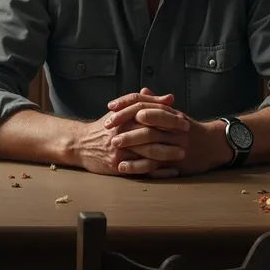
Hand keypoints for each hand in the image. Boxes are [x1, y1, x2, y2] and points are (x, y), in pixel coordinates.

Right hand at [73, 89, 188, 177]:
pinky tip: (170, 171)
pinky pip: (141, 168)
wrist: (81, 144)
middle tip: (187, 136)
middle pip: (150, 131)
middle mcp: (122, 131)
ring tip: (182, 154)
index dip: (168, 116)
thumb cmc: (107, 127)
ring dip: (166, 153)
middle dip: (171, 134)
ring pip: (147, 151)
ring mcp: (120, 149)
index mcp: (125, 115)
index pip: (149, 112)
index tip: (183, 119)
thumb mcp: (123, 111)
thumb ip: (147, 102)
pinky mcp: (117, 165)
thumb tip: (170, 98)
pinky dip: (157, 171)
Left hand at [107, 89, 232, 176]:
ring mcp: (174, 145)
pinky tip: (123, 167)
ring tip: (113, 145)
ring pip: (150, 143)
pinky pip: (154, 165)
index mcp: (170, 112)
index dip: (126, 104)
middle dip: (125, 125)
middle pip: (146, 123)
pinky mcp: (174, 163)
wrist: (213, 145)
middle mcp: (172, 127)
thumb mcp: (174, 113)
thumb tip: (142, 90)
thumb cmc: (189, 128)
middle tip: (108, 128)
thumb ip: (157, 103)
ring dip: (130, 144)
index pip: (145, 104)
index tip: (110, 107)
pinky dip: (137, 166)